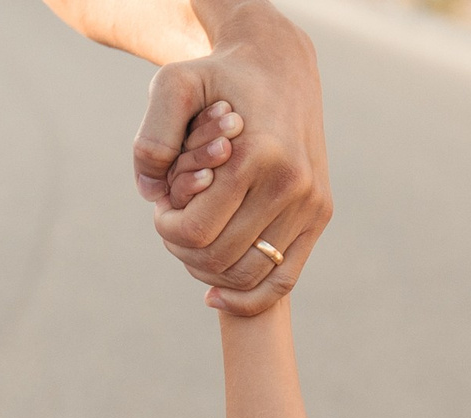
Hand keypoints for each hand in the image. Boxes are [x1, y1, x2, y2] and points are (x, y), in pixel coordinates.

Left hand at [133, 1, 331, 313]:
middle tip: (173, 227)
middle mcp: (291, 185)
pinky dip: (247, 298)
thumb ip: (153, 135)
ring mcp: (311, 204)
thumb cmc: (219, 77)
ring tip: (193, 246)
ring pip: (248, 275)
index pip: (196, 231)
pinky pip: (284, 280)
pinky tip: (216, 297)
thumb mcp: (173, 85)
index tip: (160, 209)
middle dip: (184, 250)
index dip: (167, 230)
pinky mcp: (320, 216)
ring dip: (210, 272)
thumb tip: (150, 193)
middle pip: (219, 258)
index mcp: (256, 157)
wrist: (280, 66)